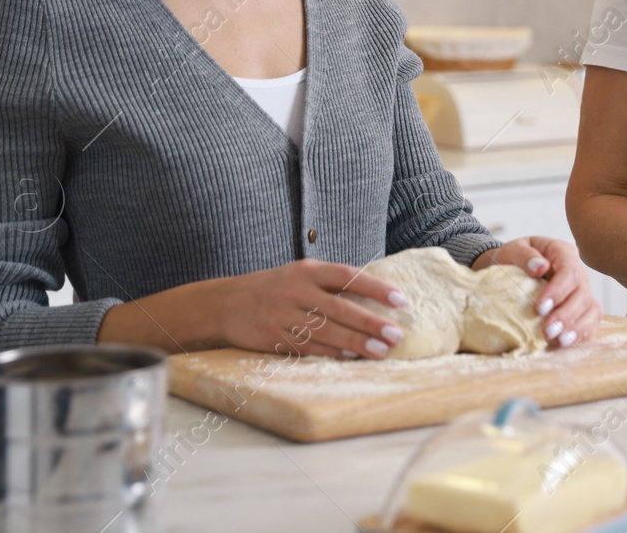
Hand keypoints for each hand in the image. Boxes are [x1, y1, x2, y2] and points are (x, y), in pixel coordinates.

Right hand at [208, 258, 410, 360]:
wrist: (226, 303)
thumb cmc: (275, 288)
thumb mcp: (300, 274)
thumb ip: (331, 283)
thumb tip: (374, 296)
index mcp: (307, 270)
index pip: (348, 276)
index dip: (376, 288)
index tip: (401, 300)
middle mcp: (296, 291)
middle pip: (340, 307)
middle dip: (370, 322)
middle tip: (396, 335)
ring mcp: (283, 315)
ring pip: (326, 331)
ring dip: (355, 343)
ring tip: (380, 351)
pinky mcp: (273, 337)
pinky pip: (307, 346)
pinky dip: (330, 352)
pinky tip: (349, 357)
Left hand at [477, 236, 601, 347]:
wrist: (513, 269)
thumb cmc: (512, 259)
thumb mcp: (512, 250)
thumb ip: (524, 255)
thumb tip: (541, 267)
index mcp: (563, 253)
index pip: (569, 271)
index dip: (558, 291)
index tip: (539, 308)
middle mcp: (578, 272)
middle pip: (583, 293)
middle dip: (566, 315)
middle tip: (548, 331)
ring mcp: (583, 291)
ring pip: (592, 309)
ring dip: (578, 327)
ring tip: (560, 341)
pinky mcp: (582, 308)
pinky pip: (592, 321)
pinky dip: (583, 334)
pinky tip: (568, 343)